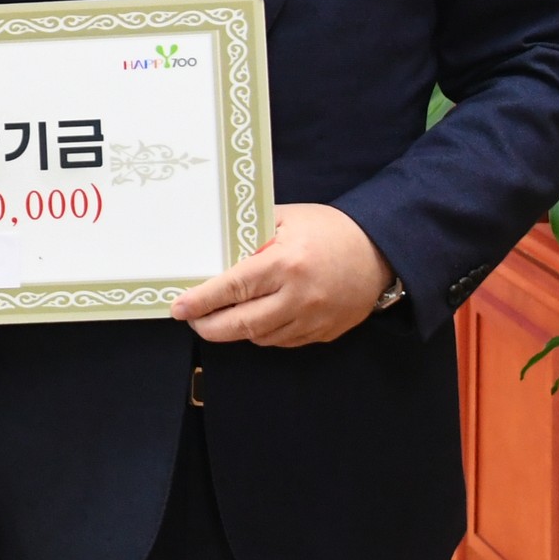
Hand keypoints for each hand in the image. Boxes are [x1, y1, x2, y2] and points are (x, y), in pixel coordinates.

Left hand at [172, 202, 394, 347]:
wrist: (380, 251)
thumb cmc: (330, 229)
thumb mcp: (288, 217)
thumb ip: (252, 233)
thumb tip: (217, 249)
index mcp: (285, 264)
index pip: (232, 289)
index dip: (201, 301)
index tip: (179, 308)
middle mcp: (298, 297)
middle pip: (242, 324)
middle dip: (210, 327)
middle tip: (194, 320)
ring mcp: (313, 320)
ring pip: (261, 337)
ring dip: (237, 331)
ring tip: (223, 317)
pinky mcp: (324, 333)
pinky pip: (284, 342)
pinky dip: (264, 334)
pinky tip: (258, 319)